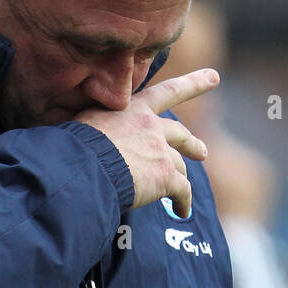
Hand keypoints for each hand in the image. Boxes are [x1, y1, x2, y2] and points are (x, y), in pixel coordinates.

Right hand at [74, 68, 219, 215]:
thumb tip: (74, 135)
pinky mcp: (166, 176)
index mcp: (133, 109)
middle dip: (192, 143)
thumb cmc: (73, 147)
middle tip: (201, 152)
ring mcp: (161, 151)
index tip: (214, 77)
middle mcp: (152, 126)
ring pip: (179, 165)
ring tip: (181, 193)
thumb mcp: (84, 124)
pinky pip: (181, 191)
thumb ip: (94, 126)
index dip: (193, 83)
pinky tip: (181, 210)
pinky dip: (183, 201)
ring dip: (182, 177)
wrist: (85, 166)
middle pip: (180, 133)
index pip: (167, 92)